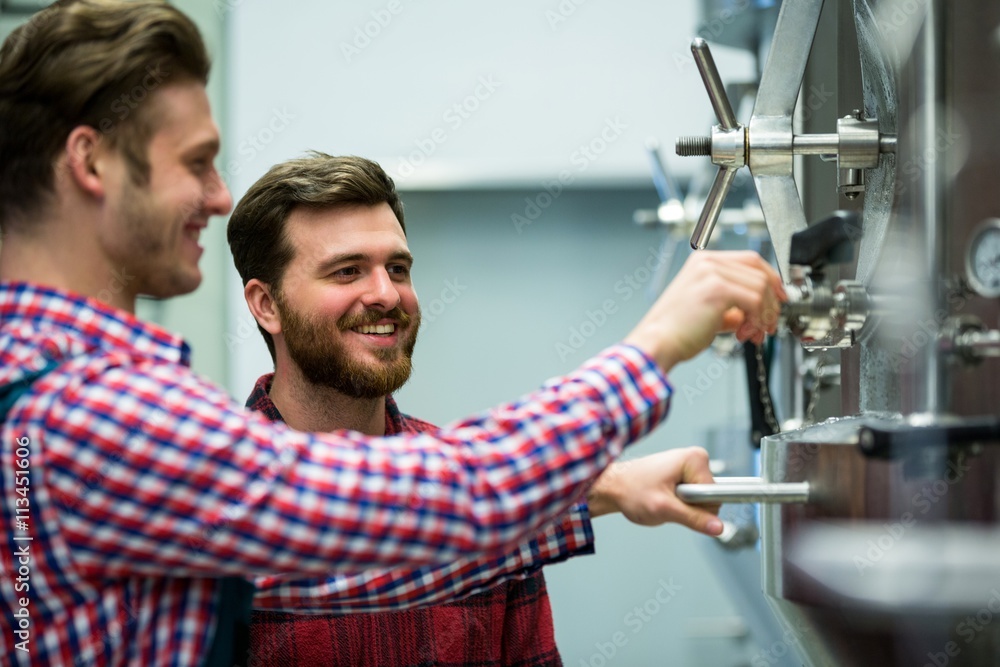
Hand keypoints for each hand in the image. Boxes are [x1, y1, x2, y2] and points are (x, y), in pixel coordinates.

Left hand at [586, 447, 722, 536]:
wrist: (614, 486)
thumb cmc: (632, 491)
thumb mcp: (664, 509)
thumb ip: (693, 518)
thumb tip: (718, 528)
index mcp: (695, 459)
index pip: (716, 495)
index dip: (697, 508)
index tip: (678, 504)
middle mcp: (695, 459)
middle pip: (710, 498)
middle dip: (689, 507)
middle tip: (666, 502)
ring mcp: (690, 467)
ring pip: (701, 500)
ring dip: (683, 506)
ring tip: (662, 499)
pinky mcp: (684, 475)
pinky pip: (693, 498)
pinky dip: (679, 503)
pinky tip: (663, 497)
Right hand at [624, 250, 785, 373]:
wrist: (657, 343)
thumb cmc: (674, 331)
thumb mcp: (708, 311)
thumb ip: (732, 308)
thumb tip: (754, 314)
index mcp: (703, 262)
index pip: (750, 260)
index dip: (770, 280)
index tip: (778, 299)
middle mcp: (707, 262)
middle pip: (759, 270)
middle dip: (772, 300)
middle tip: (769, 323)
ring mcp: (711, 272)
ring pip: (761, 286)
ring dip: (764, 315)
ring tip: (751, 334)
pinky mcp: (717, 288)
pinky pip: (755, 300)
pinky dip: (757, 320)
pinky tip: (743, 334)